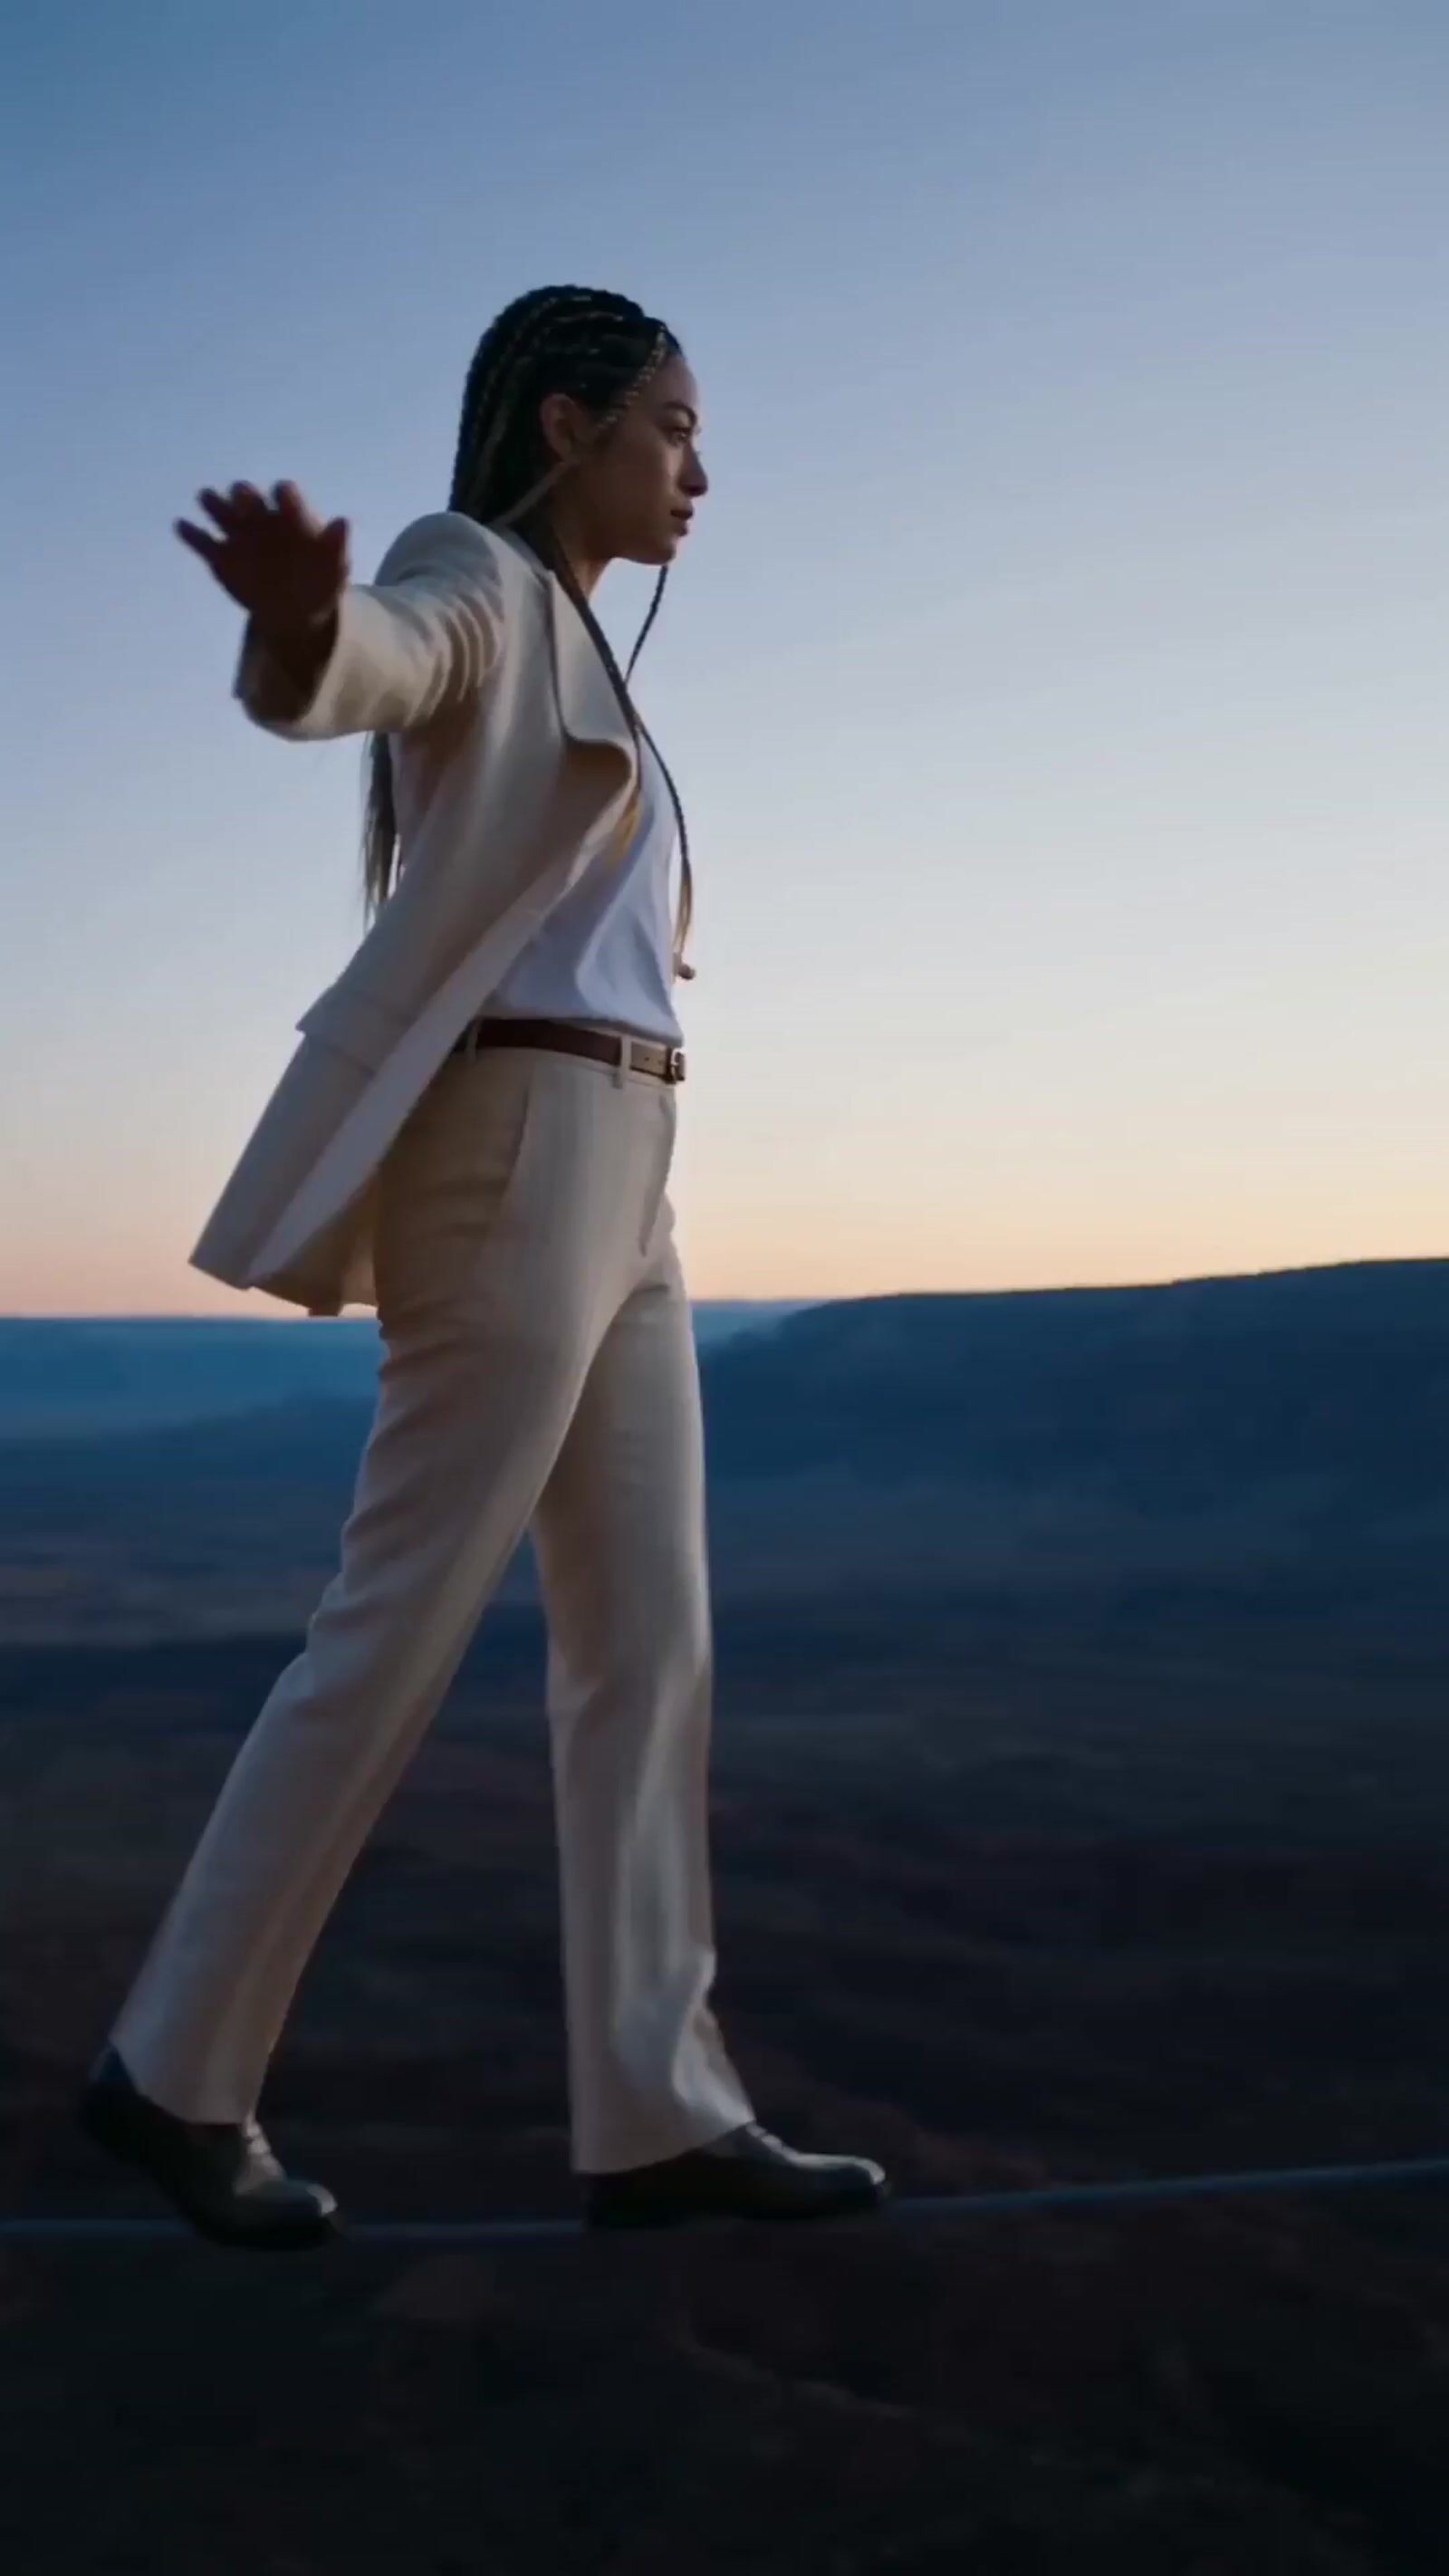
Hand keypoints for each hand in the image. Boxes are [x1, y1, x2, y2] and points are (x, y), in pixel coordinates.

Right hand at [175, 480, 348, 638]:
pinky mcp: (221, 556)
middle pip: (248, 497)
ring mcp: (239, 536)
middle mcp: (261, 518)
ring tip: (207, 499)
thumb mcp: (335, 567)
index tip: (282, 495)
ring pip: (221, 512)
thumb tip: (343, 522)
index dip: (284, 495)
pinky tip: (182, 526)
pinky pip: (202, 542)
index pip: (285, 495)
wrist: (297, 610)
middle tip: (241, 499)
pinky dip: (191, 534)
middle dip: (244, 495)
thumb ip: (336, 545)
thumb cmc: (321, 580)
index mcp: (291, 516)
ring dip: (214, 503)